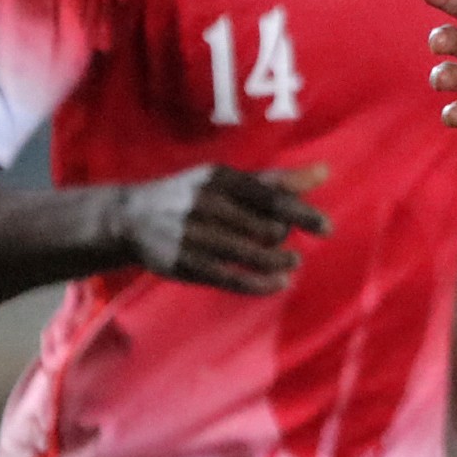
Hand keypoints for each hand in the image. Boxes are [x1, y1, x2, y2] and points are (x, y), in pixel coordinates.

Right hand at [112, 162, 328, 294]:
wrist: (129, 217)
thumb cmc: (192, 195)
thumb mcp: (227, 180)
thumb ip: (276, 180)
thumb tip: (325, 172)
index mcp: (219, 178)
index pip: (270, 197)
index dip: (302, 214)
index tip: (327, 229)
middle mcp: (205, 203)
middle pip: (264, 227)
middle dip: (281, 237)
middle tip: (284, 242)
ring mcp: (193, 235)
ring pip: (251, 255)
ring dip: (279, 263)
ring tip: (292, 263)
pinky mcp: (185, 263)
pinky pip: (232, 279)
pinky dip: (261, 284)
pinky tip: (278, 283)